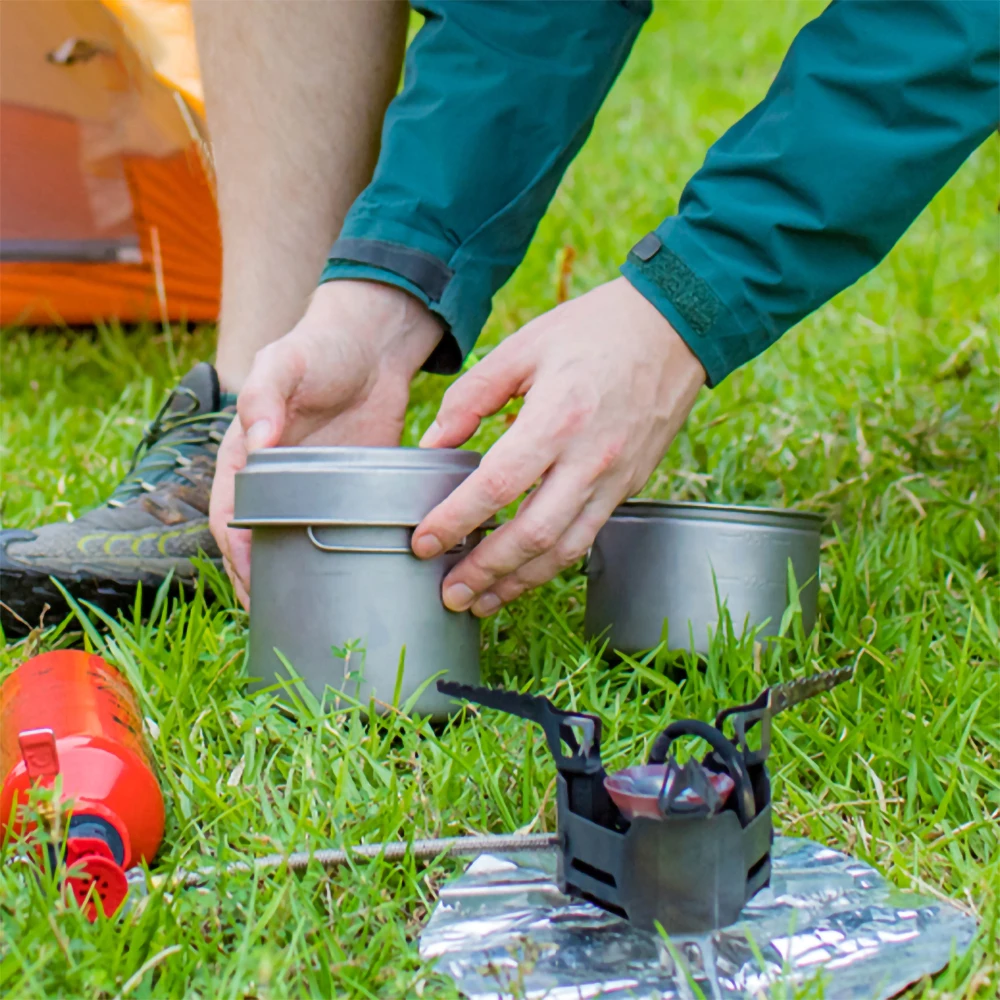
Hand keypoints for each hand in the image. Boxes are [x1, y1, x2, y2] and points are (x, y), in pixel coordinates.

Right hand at [209, 280, 441, 606]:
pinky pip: (341, 530)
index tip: (250, 587)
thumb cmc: (319, 347)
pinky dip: (340, 556)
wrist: (374, 344)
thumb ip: (264, 396)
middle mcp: (277, 480)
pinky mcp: (353, 490)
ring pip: (298, 543)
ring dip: (297, 578)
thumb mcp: (283, 362)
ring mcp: (316, 489)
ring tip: (309, 617)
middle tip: (278, 620)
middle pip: (260, 542)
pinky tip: (352, 582)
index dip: (236, 555)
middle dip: (261, 582)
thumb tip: (256, 442)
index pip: (232, 517)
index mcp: (247, 456)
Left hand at [411, 277, 705, 616]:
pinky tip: (523, 574)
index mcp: (556, 418)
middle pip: (532, 534)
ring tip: (481, 601)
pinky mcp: (629, 487)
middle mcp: (589, 459)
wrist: (673, 329)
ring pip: (563, 549)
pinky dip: (551, 563)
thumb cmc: (593, 331)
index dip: (457, 520)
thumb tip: (433, 444)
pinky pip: (586, 537)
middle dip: (485, 571)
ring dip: (519, 582)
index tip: (425, 542)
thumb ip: (471, 397)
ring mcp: (614, 478)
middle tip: (449, 594)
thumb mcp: (522, 348)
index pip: (497, 486)